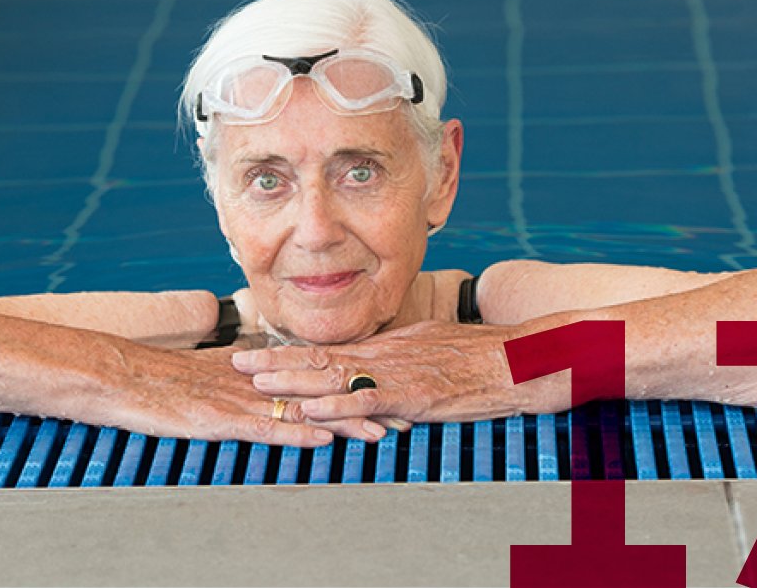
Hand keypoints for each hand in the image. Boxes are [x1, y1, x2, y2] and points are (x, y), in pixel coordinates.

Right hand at [55, 339, 381, 445]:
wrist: (122, 377)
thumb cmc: (164, 382)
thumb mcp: (213, 378)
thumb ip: (247, 381)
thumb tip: (275, 386)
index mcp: (259, 370)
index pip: (317, 378)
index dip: (355, 386)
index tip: (390, 393)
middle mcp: (257, 381)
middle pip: (321, 392)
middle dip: (364, 404)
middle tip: (405, 413)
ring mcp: (241, 399)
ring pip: (302, 410)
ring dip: (343, 422)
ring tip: (383, 432)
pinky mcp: (220, 418)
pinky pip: (265, 428)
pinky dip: (296, 434)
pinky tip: (323, 441)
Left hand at [231, 321, 559, 424]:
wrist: (520, 358)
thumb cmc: (483, 356)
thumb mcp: (435, 349)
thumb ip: (402, 359)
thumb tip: (377, 367)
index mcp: (390, 346)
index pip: (332, 348)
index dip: (292, 350)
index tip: (261, 349)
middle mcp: (386, 355)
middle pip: (321, 356)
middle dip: (276, 360)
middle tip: (236, 360)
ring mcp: (398, 374)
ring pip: (335, 375)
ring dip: (292, 381)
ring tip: (255, 382)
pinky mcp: (414, 395)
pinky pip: (367, 401)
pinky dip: (334, 406)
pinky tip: (308, 410)